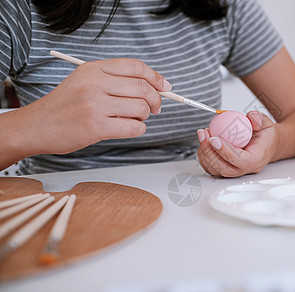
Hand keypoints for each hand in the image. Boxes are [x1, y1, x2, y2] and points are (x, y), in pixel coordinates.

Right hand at [6, 58, 170, 158]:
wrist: (37, 125)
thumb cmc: (65, 106)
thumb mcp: (85, 81)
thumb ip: (115, 81)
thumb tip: (154, 86)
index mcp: (94, 68)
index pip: (136, 67)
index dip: (155, 77)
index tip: (165, 87)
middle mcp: (95, 83)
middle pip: (143, 87)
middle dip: (156, 100)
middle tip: (155, 108)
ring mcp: (95, 104)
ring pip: (141, 108)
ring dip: (144, 116)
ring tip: (134, 118)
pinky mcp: (96, 126)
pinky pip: (134, 127)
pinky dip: (138, 129)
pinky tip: (128, 128)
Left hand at [197, 111, 278, 176]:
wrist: (265, 144)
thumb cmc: (265, 135)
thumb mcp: (266, 124)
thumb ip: (259, 119)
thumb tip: (251, 116)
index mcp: (255, 160)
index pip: (240, 161)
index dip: (225, 152)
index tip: (214, 138)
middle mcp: (244, 169)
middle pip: (224, 168)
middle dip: (210, 153)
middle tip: (204, 134)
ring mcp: (233, 171)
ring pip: (214, 169)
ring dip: (204, 153)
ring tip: (202, 134)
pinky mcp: (224, 169)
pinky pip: (210, 167)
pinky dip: (203, 155)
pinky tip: (202, 140)